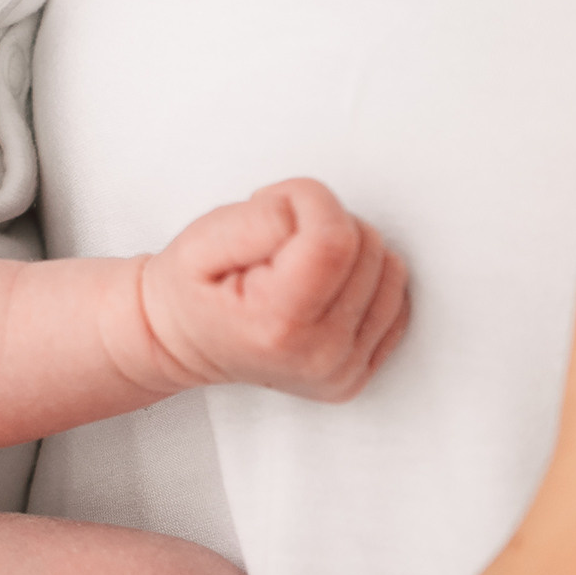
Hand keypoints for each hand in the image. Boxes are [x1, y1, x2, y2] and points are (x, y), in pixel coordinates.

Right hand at [136, 179, 408, 402]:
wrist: (179, 341)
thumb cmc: (190, 289)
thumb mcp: (203, 238)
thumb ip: (265, 216)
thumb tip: (317, 212)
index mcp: (279, 326)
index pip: (335, 237)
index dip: (307, 203)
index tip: (273, 210)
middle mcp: (319, 357)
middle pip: (366, 249)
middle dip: (324, 225)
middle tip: (277, 242)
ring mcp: (342, 369)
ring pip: (389, 269)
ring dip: (347, 251)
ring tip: (296, 263)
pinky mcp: (359, 371)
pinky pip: (396, 300)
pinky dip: (364, 280)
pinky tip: (321, 286)